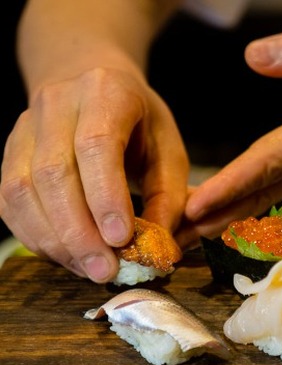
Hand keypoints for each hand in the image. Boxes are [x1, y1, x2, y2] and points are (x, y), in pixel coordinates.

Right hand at [0, 67, 188, 281]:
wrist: (89, 80)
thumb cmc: (138, 122)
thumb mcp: (168, 148)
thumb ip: (169, 196)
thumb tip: (160, 248)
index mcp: (105, 93)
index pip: (96, 146)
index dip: (105, 195)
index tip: (121, 238)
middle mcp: (56, 105)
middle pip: (53, 173)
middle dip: (79, 230)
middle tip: (106, 269)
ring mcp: (24, 129)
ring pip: (23, 190)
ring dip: (56, 239)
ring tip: (90, 269)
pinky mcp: (8, 155)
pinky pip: (10, 203)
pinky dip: (37, 236)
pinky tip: (67, 257)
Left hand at [179, 26, 281, 244]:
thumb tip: (252, 57)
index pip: (271, 159)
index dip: (233, 182)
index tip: (197, 205)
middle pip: (256, 193)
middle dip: (212, 217)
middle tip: (168, 240)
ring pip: (260, 201)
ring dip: (219, 221)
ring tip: (178, 238)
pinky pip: (268, 197)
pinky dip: (237, 212)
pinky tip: (212, 221)